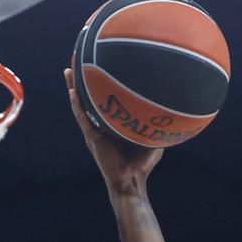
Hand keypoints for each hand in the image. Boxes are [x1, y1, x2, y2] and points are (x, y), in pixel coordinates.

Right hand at [66, 68, 162, 194]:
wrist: (131, 180)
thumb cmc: (143, 163)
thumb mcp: (153, 136)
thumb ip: (158, 122)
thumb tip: (174, 106)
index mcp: (112, 125)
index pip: (104, 101)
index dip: (99, 85)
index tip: (99, 67)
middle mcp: (100, 126)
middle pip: (88, 98)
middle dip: (82, 81)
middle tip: (77, 61)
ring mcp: (94, 131)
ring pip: (80, 105)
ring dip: (73, 88)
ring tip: (68, 71)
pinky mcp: (92, 138)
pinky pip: (82, 118)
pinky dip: (77, 105)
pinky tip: (72, 91)